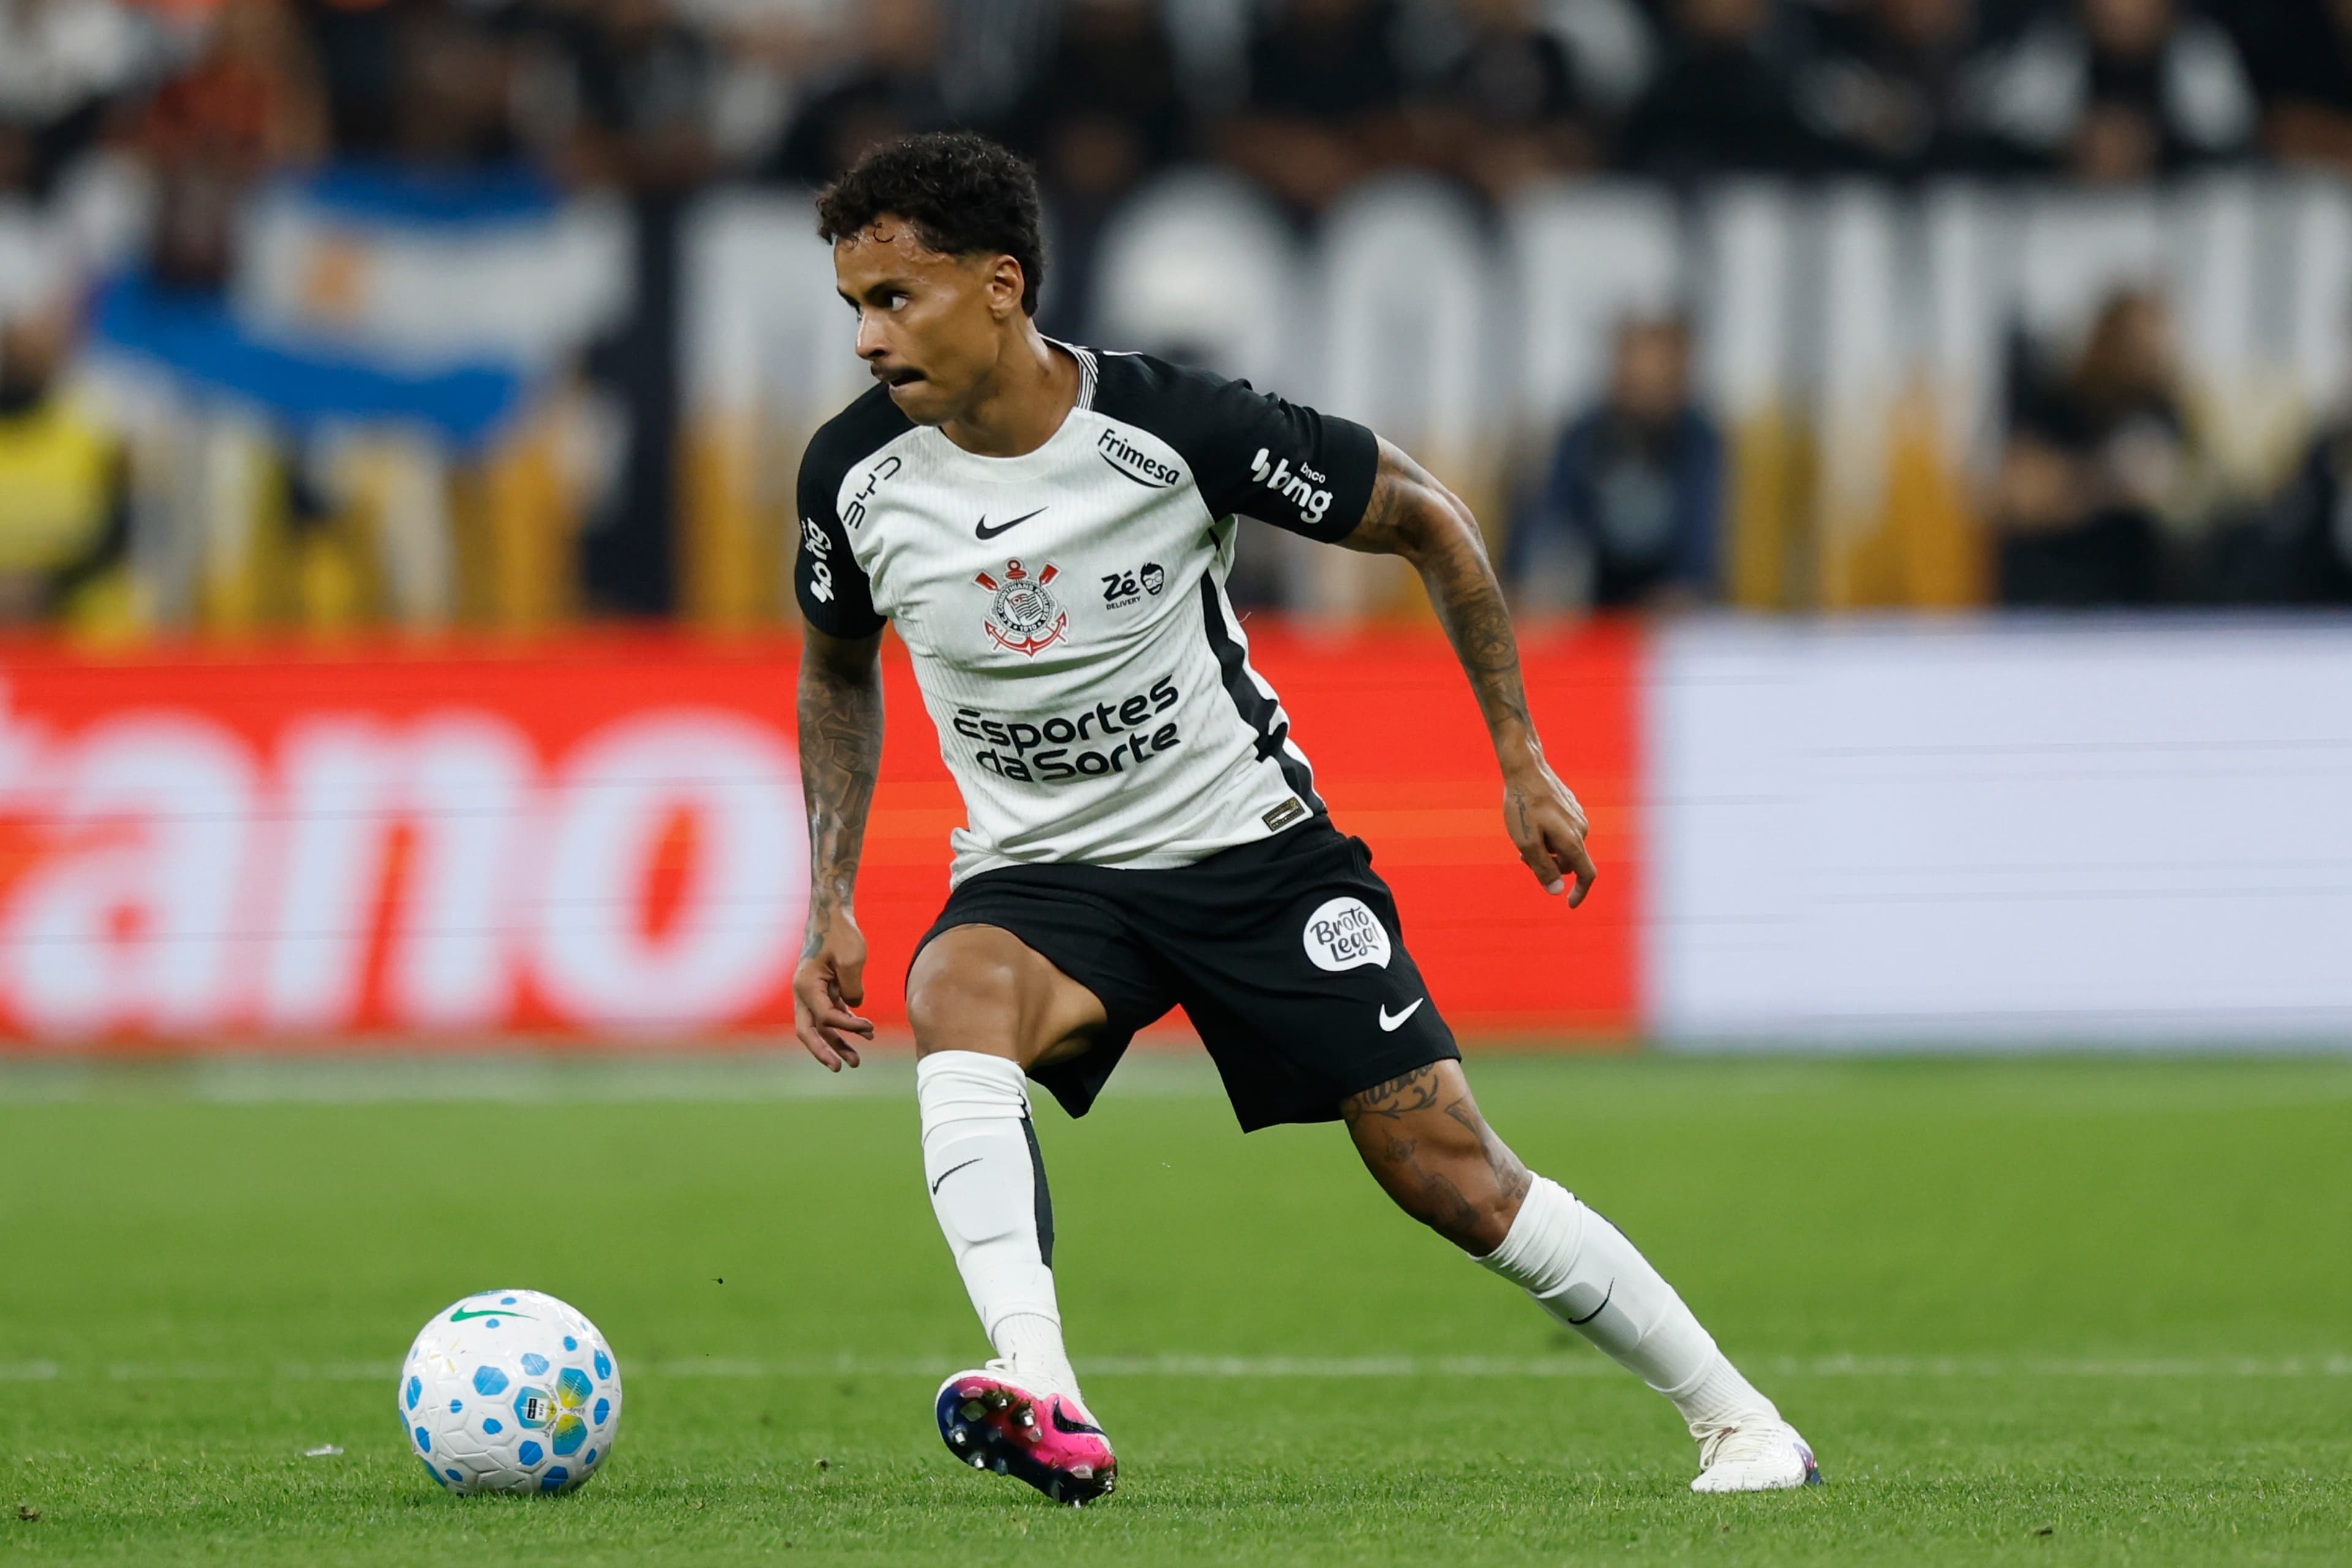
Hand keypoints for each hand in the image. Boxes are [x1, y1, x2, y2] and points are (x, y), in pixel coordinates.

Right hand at [793, 912, 874, 1069]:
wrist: (832, 913)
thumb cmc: (841, 933)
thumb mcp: (851, 959)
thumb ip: (852, 988)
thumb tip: (854, 1007)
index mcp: (806, 986)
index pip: (825, 1017)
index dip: (848, 1027)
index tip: (870, 1027)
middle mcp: (803, 992)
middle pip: (809, 1031)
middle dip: (824, 1052)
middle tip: (840, 1068)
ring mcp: (811, 991)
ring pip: (821, 1025)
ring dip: (838, 1043)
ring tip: (856, 1062)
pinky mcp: (823, 988)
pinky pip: (830, 1013)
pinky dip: (845, 1025)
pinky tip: (865, 1033)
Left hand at [1503, 759, 1596, 906]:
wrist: (1526, 768)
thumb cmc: (1523, 805)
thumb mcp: (1526, 841)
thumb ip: (1542, 868)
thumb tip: (1557, 891)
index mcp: (1572, 840)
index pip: (1587, 874)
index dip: (1580, 892)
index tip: (1569, 904)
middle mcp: (1581, 829)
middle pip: (1569, 862)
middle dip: (1549, 866)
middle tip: (1521, 856)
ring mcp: (1577, 817)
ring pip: (1564, 846)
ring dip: (1547, 850)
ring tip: (1524, 835)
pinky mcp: (1571, 808)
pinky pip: (1563, 831)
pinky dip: (1548, 836)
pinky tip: (1532, 821)